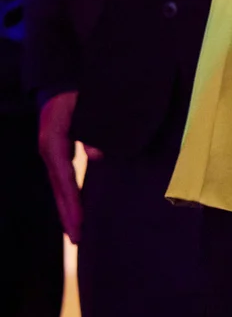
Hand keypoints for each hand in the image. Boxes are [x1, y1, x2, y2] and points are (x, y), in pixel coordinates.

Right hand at [36, 91, 99, 243]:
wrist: (62, 78)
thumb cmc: (79, 91)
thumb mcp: (90, 107)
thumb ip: (97, 130)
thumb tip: (97, 156)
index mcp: (54, 141)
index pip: (64, 178)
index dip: (72, 202)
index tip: (78, 223)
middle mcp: (49, 149)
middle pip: (58, 187)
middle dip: (68, 214)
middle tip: (78, 239)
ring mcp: (51, 150)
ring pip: (59, 185)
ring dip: (67, 208)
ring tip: (76, 233)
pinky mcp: (57, 149)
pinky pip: (63, 177)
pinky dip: (69, 194)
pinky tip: (75, 208)